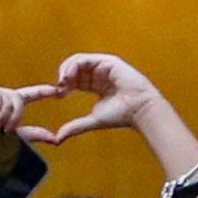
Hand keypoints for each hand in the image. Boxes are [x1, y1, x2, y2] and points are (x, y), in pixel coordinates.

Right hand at [0, 77, 52, 165]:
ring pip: (6, 100)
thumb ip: (31, 135)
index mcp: (7, 104)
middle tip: (3, 133)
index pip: (29, 95)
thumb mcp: (11, 141)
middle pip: (17, 100)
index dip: (43, 92)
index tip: (59, 91)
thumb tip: (55, 138)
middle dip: (13, 118)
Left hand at [18, 52, 163, 145]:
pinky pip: (87, 59)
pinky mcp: (109, 62)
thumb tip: (58, 138)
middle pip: (75, 69)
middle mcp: (100, 74)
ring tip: (62, 80)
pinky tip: (69, 75)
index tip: (58, 95)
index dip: (64, 86)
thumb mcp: (92, 120)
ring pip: (79, 61)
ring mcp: (104, 67)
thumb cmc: (121, 115)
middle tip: (58, 87)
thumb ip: (75, 126)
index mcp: (97, 85)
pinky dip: (75, 65)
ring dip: (67, 69)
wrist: (139, 110)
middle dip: (64, 76)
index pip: (75, 81)